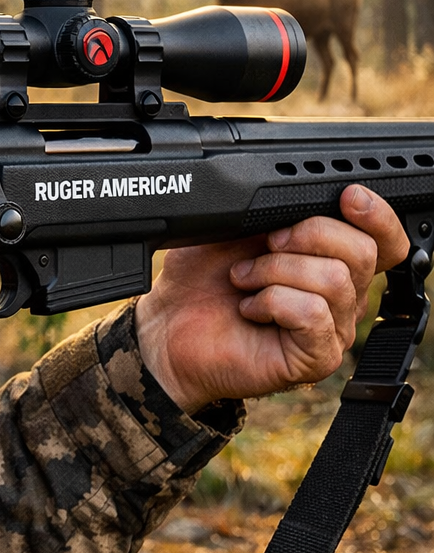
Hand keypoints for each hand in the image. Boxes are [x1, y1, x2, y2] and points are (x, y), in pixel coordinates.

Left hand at [135, 185, 409, 414]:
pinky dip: (272, 300)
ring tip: (243, 280)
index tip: (347, 197)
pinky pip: (313, 313)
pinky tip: (249, 307)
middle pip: (362, 250)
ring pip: (333, 279)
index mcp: (329, 261)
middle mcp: (341, 296)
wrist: (168, 328)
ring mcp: (332, 329)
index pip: (384, 240)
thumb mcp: (234, 230)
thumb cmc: (200, 281)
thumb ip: (273, 211)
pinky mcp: (315, 357)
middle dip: (306, 234)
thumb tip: (301, 195)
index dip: (376, 216)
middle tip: (263, 245)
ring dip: (275, 269)